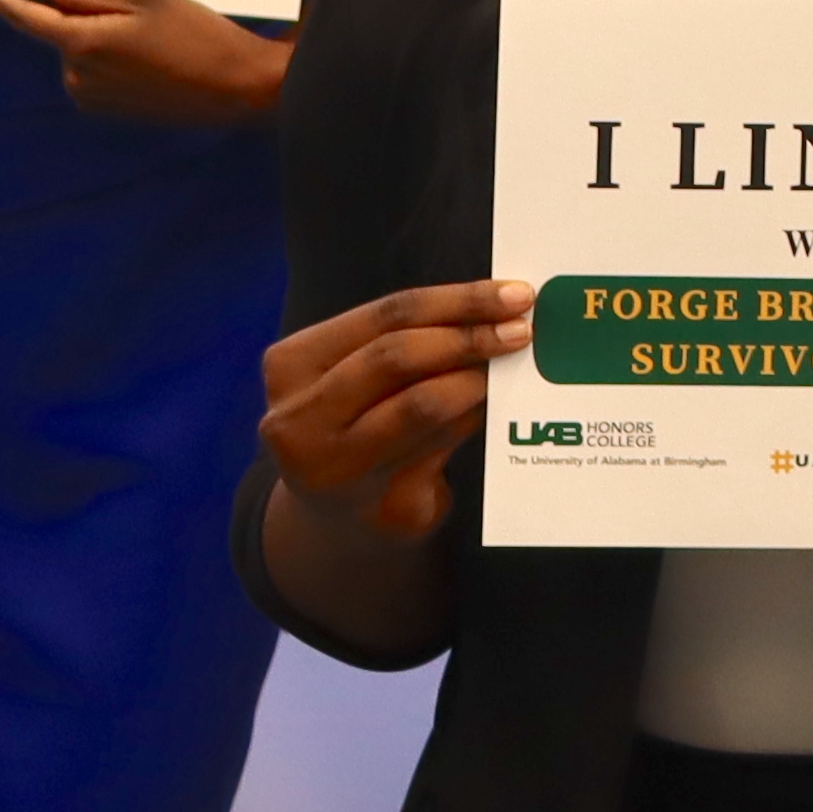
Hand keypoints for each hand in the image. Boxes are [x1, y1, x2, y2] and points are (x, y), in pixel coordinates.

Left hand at [0, 0, 286, 124]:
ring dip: (99, 33)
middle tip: (129, 1)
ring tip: (153, 31)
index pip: (26, 17)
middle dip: (79, 11)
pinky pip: (93, 70)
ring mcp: (91, 96)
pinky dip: (111, 54)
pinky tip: (152, 51)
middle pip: (59, 29)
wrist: (238, 87)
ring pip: (78, 49)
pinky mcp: (106, 108)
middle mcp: (78, 75)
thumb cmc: (198, 34)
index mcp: (84, 43)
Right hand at [260, 276, 529, 549]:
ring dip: (476, 380)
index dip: (457, 300)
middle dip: (469, 337)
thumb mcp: (355, 373)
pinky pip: (444, 446)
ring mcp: (337, 472)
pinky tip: (492, 408)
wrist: (338, 517)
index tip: (514, 294)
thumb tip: (495, 307)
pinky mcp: (382, 507)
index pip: (386, 315)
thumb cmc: (357, 420)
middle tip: (522, 330)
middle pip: (396, 357)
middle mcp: (298, 422)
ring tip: (511, 365)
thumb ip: (406, 340)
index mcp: (290, 367)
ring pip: (423, 404)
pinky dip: (472, 420)